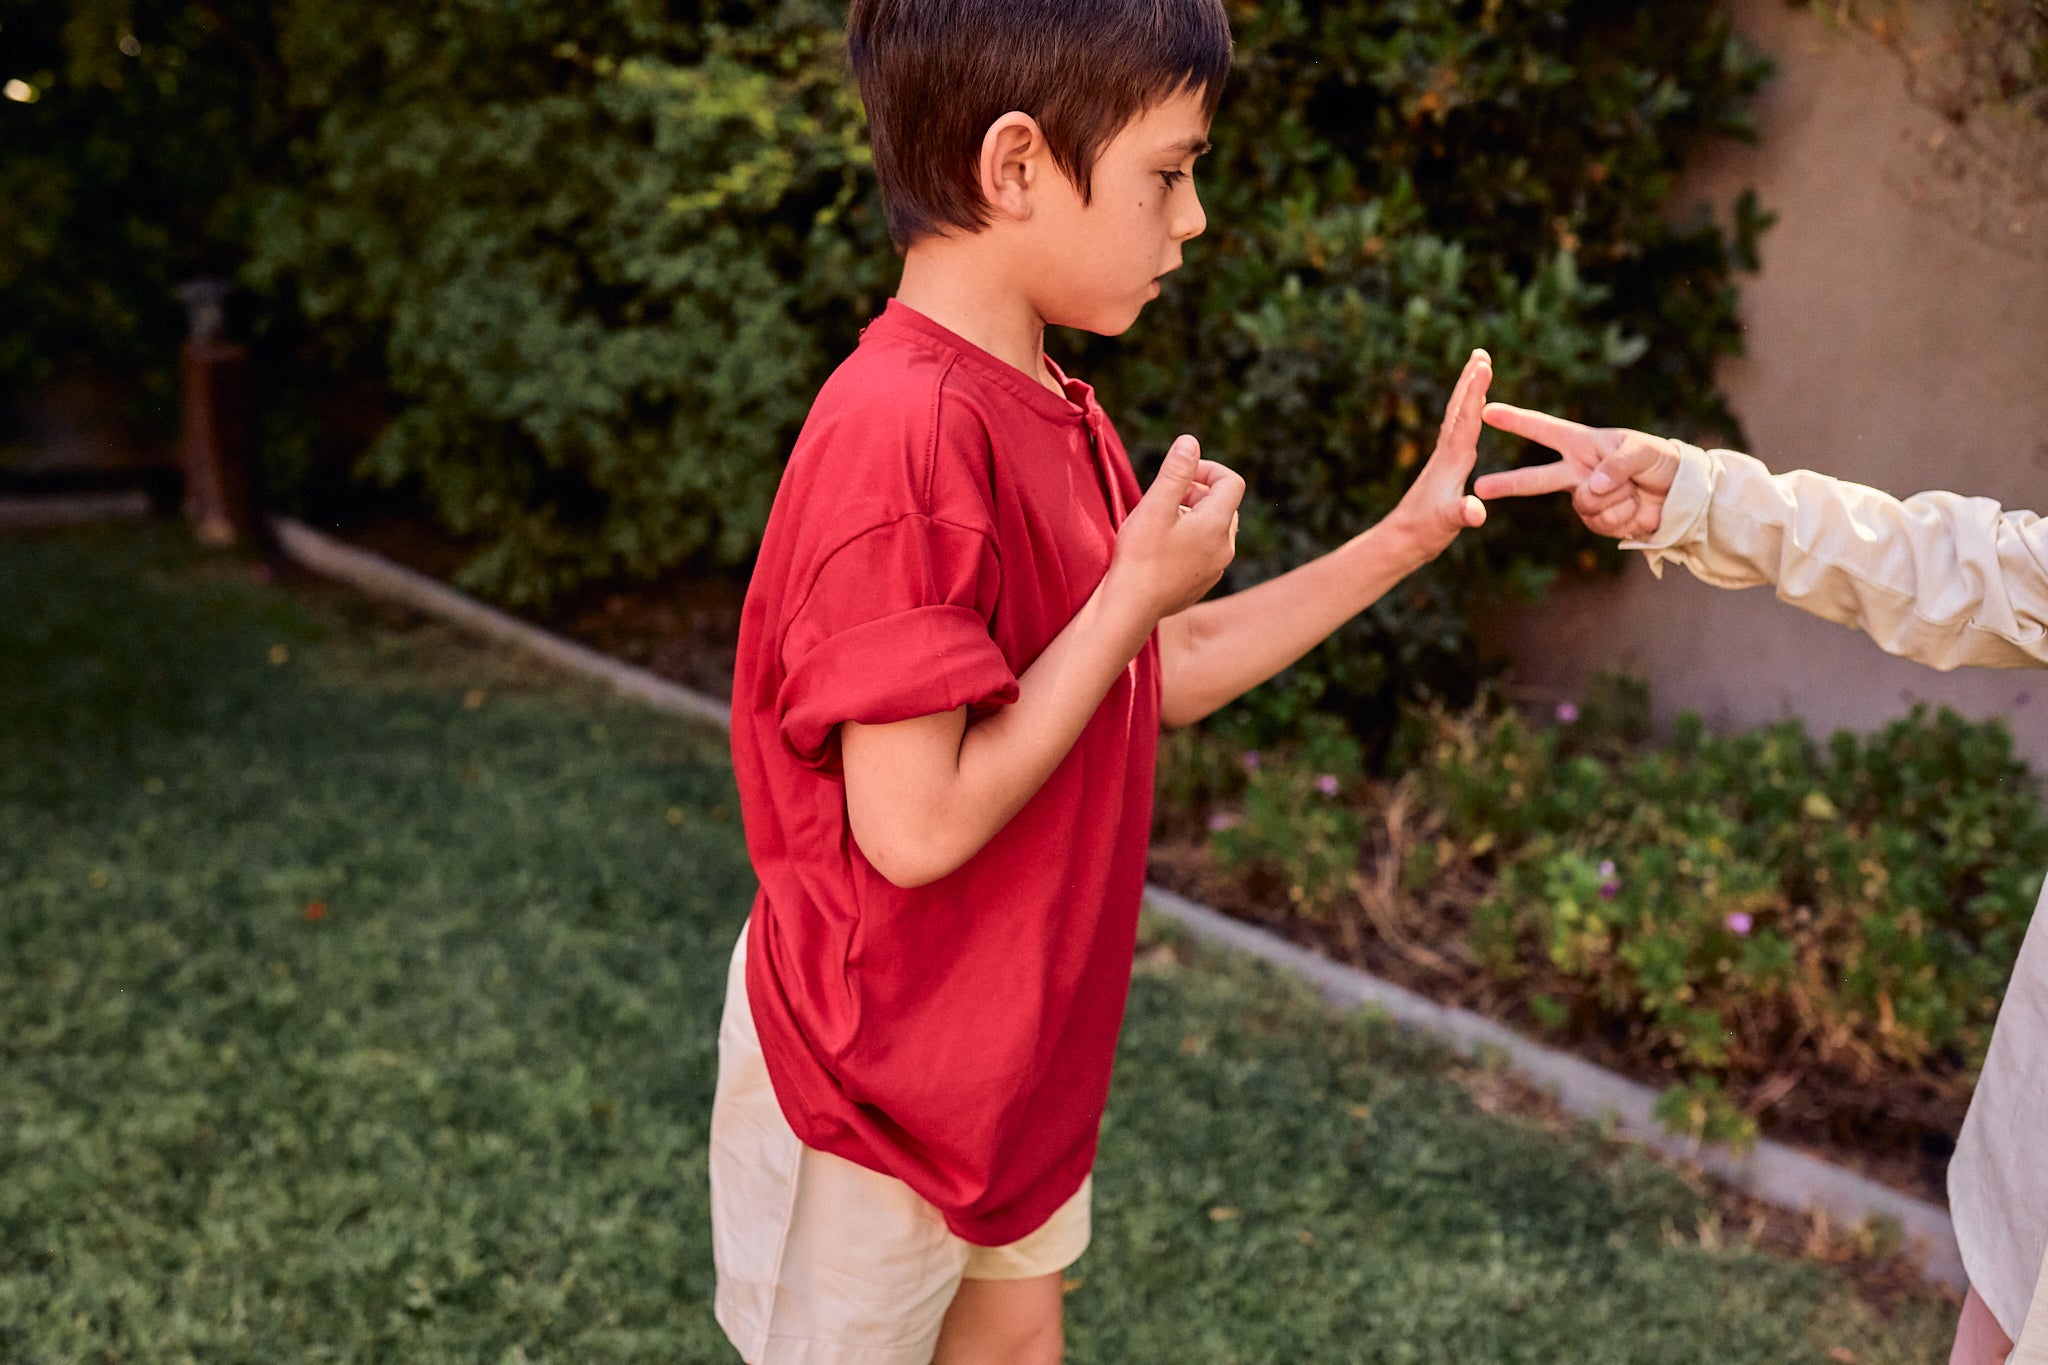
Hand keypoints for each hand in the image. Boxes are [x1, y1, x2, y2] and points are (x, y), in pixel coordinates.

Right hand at [1108, 434, 1243, 621]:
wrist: (1130, 607)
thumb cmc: (1140, 555)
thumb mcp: (1156, 505)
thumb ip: (1176, 471)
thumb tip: (1191, 442)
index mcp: (1217, 524)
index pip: (1232, 482)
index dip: (1208, 469)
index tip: (1180, 474)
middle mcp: (1225, 547)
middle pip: (1226, 505)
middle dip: (1199, 493)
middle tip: (1168, 498)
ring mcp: (1215, 568)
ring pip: (1215, 530)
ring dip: (1193, 517)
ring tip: (1161, 522)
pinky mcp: (1202, 584)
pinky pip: (1205, 552)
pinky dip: (1189, 540)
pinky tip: (1160, 548)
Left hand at [1386, 349, 1492, 557]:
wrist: (1401, 540)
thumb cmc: (1425, 532)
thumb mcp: (1448, 524)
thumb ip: (1462, 515)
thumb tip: (1476, 511)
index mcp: (1452, 460)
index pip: (1466, 420)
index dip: (1475, 393)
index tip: (1483, 364)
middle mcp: (1446, 453)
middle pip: (1459, 409)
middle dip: (1470, 380)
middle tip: (1480, 352)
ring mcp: (1444, 458)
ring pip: (1457, 416)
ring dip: (1468, 392)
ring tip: (1477, 370)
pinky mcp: (1444, 467)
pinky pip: (1458, 431)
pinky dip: (1467, 414)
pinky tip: (1471, 413)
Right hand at [1473, 404, 1680, 539]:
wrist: (1679, 493)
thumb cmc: (1658, 459)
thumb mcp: (1641, 450)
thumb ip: (1616, 464)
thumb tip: (1592, 487)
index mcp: (1582, 444)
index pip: (1542, 430)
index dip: (1516, 421)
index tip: (1487, 411)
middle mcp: (1577, 471)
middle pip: (1535, 479)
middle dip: (1507, 484)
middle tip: (1481, 487)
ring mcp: (1586, 498)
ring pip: (1587, 505)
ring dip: (1619, 499)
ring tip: (1636, 491)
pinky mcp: (1598, 521)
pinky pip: (1602, 523)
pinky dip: (1626, 517)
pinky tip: (1638, 509)